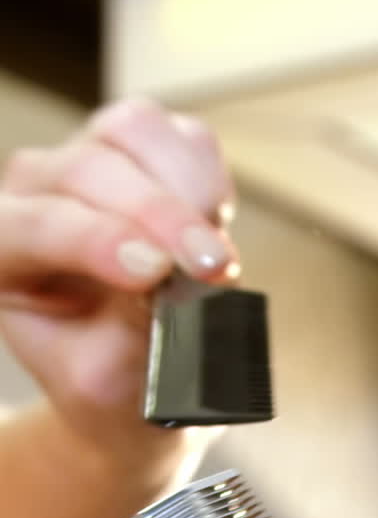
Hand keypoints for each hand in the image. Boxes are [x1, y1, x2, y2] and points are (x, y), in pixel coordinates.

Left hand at [0, 97, 238, 461]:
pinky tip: (216, 226)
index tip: (154, 273)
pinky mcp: (145, 153)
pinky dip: (210, 177)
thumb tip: (176, 288)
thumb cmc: (110, 381)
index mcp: (1, 253)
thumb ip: (129, 335)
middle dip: (159, 217)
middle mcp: (32, 193)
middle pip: (88, 170)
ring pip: (134, 133)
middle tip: (212, 268)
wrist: (138, 379)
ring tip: (216, 251)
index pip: (35, 227)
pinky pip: (183, 138)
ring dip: (187, 187)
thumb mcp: (106, 383)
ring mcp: (88, 160)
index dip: (95, 242)